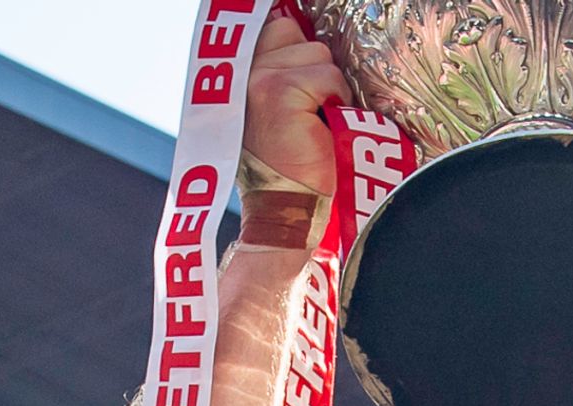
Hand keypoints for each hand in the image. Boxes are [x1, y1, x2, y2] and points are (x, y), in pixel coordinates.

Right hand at [242, 16, 351, 197]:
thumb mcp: (277, 108)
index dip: (299, 53)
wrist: (288, 210)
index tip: (304, 87)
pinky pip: (328, 75)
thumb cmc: (291, 165)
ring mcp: (257, 79)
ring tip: (315, 121)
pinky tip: (323, 128)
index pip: (278, 27)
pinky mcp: (280, 91)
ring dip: (328, 86)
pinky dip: (337, 100)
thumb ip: (281, 69)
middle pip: (297, 33)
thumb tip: (305, 36)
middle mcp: (239, 72)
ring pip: (317, 53)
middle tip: (309, 109)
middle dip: (314, 67)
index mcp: (236, 73)